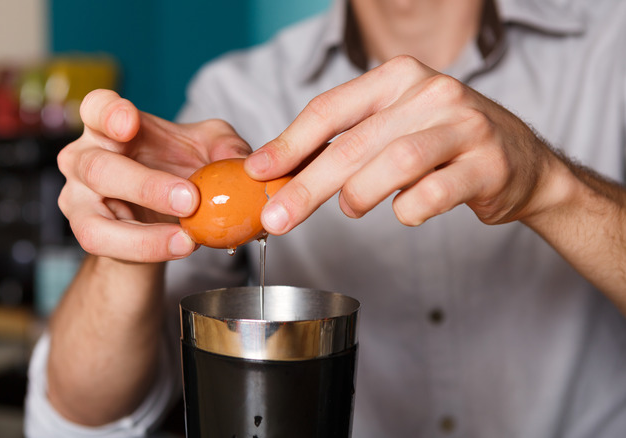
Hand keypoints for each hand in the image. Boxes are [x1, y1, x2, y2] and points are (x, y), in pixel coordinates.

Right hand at [58, 89, 251, 261]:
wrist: (159, 219)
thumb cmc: (175, 171)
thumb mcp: (207, 149)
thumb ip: (226, 147)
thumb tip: (245, 162)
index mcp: (108, 126)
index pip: (96, 107)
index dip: (108, 113)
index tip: (130, 123)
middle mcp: (83, 158)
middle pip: (99, 168)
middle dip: (147, 186)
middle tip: (190, 198)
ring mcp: (78, 198)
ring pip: (96, 219)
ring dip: (144, 233)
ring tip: (187, 236)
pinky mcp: (87, 231)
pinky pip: (107, 245)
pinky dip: (147, 249)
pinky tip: (180, 245)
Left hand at [245, 55, 558, 233]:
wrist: (522, 162)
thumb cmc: (442, 145)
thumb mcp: (392, 127)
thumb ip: (343, 142)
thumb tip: (278, 172)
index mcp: (398, 77)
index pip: (330, 109)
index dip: (288, 144)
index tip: (257, 173)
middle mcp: (432, 93)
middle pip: (354, 142)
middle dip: (308, 185)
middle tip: (277, 218)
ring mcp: (465, 126)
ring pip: (395, 163)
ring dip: (360, 194)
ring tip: (350, 208)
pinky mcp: (489, 164)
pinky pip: (435, 193)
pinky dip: (409, 209)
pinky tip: (406, 211)